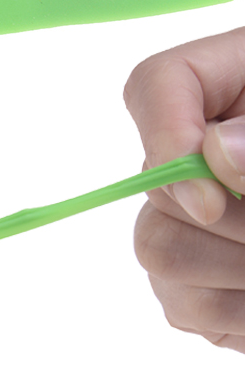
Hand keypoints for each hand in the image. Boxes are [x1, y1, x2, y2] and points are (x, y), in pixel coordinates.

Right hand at [123, 28, 244, 351]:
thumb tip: (217, 153)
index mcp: (236, 84)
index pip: (157, 86)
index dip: (167, 137)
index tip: (213, 198)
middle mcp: (198, 154)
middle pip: (156, 188)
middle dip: (233, 224)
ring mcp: (186, 223)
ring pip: (160, 253)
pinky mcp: (193, 285)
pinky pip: (189, 307)